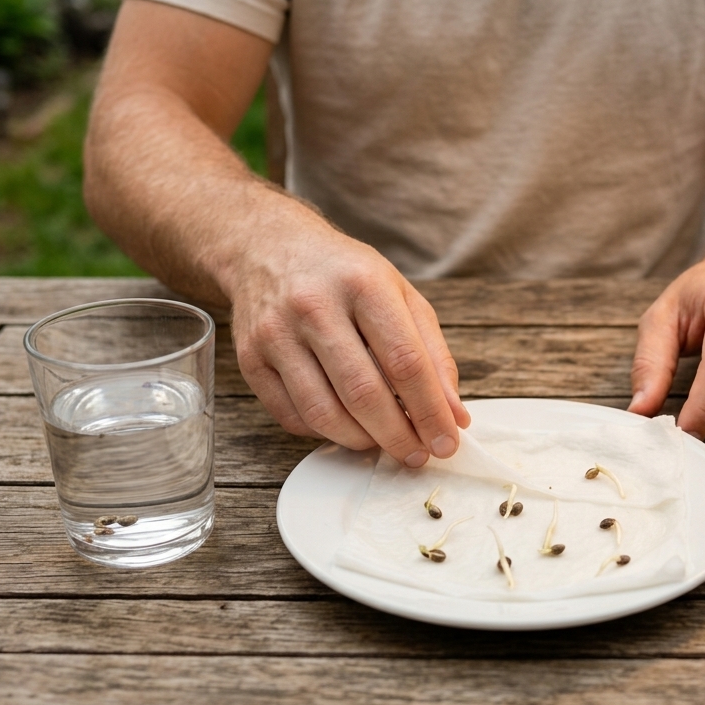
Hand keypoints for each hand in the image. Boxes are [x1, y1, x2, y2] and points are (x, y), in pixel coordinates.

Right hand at [228, 216, 469, 466]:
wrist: (268, 249)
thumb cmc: (345, 276)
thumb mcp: (400, 295)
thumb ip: (433, 353)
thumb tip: (454, 414)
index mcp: (363, 284)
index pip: (405, 361)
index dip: (430, 411)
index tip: (446, 440)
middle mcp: (315, 306)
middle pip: (364, 393)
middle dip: (398, 436)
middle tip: (417, 455)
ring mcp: (277, 333)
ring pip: (324, 413)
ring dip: (362, 441)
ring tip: (383, 443)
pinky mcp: (251, 359)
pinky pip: (293, 416)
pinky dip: (325, 433)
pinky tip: (345, 425)